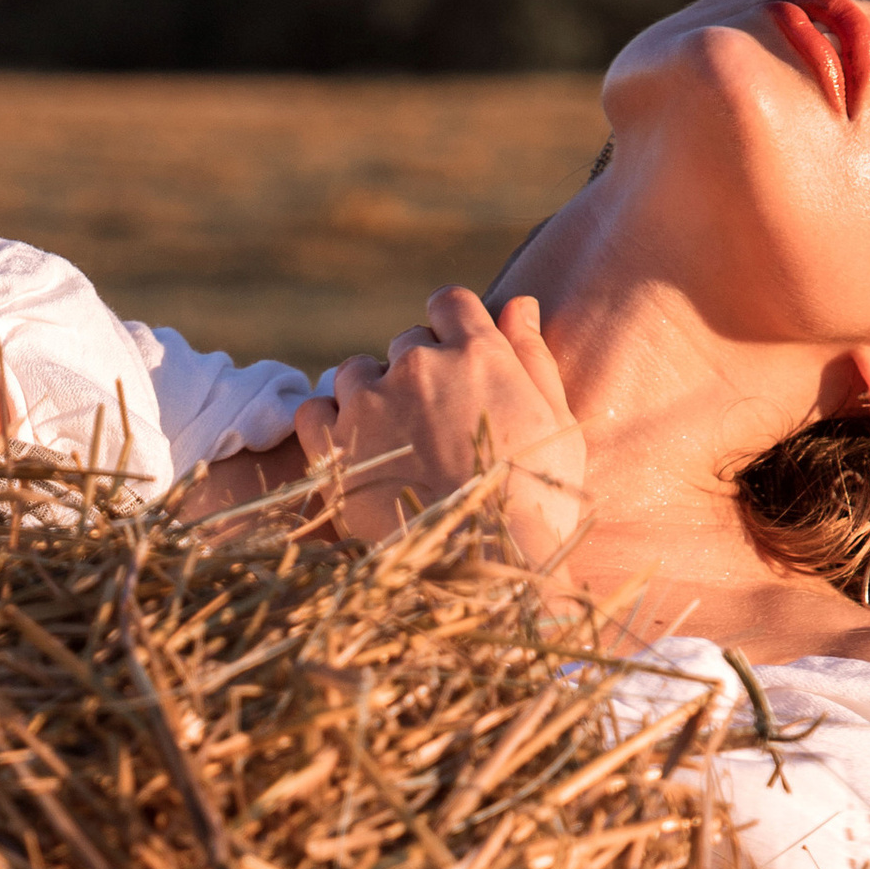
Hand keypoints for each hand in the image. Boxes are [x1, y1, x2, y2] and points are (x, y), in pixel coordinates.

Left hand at [291, 289, 585, 559]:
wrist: (488, 566)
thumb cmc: (539, 499)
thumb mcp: (556, 421)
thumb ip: (532, 356)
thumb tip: (520, 302)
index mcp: (477, 352)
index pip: (449, 302)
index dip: (450, 326)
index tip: (455, 357)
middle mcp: (418, 366)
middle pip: (405, 343)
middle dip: (417, 373)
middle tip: (433, 423)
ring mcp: (371, 405)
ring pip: (357, 373)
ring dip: (371, 395)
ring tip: (394, 441)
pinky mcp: (334, 448)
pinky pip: (313, 410)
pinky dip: (328, 422)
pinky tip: (352, 450)